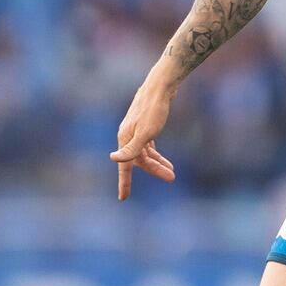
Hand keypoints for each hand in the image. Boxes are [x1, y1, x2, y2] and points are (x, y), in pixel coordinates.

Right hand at [111, 79, 178, 199]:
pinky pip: (149, 146)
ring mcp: (136, 131)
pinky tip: (163, 160)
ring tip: (172, 172)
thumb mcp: (146, 132)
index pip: (125, 166)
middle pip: (140, 161)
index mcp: (125, 139)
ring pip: (145, 154)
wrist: (160, 86)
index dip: (124, 183)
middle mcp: (128, 136)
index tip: (123, 198)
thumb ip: (131, 148)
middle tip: (172, 178)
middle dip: (154, 170)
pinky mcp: (145, 126)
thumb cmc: (154, 109)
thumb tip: (113, 159)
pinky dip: (156, 154)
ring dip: (158, 163)